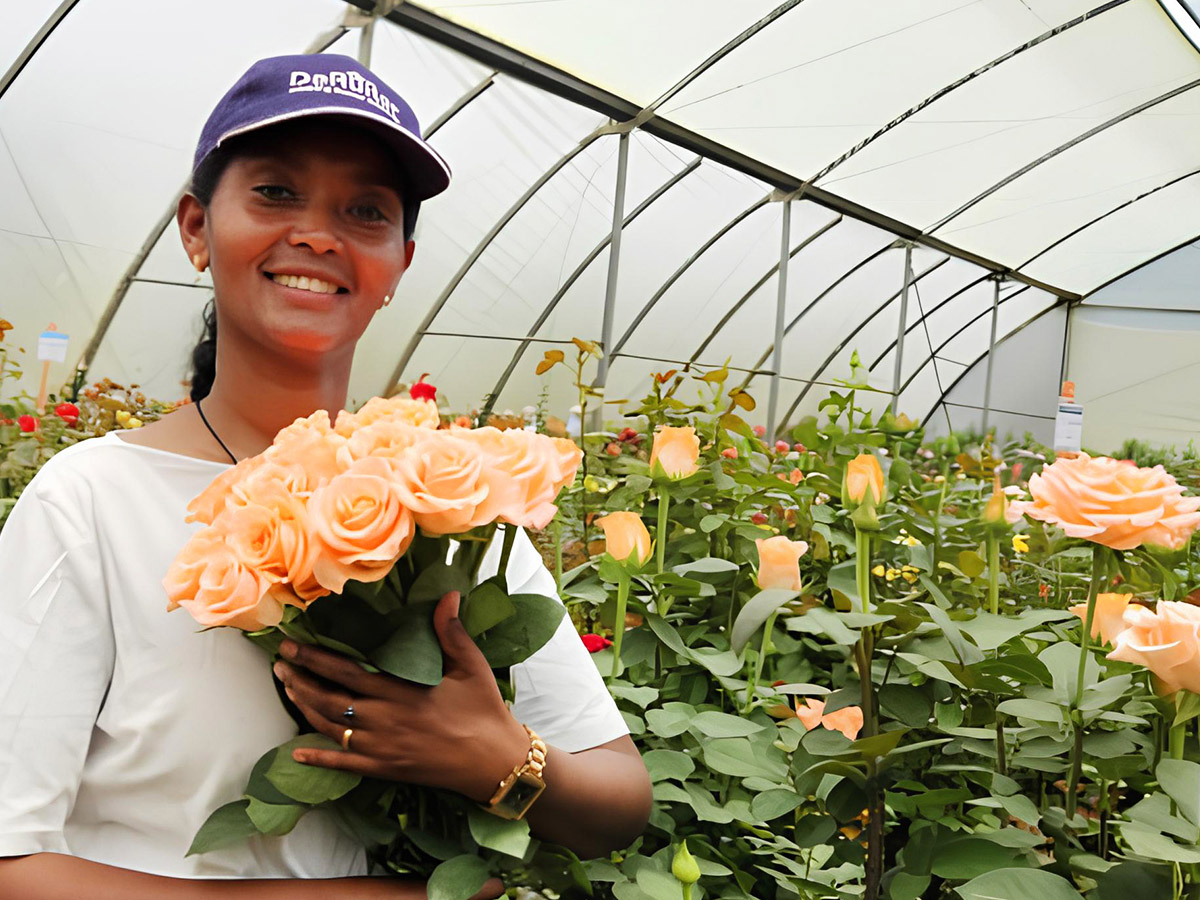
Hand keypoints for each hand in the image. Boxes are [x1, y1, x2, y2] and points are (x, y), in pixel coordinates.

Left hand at [272, 591, 530, 802]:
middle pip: (329, 698)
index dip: (316, 658)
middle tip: (279, 664)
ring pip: (331, 728)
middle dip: (300, 679)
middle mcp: (384, 719)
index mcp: (401, 691)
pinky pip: (344, 765)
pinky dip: (319, 760)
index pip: (346, 671)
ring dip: (305, 709)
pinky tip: (297, 755)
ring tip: (288, 690)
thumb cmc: (483, 710)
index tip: (292, 644)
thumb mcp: (471, 666)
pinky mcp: (385, 769)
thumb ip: (451, 632)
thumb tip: (448, 596)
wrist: (494, 762)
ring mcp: (381, 747)